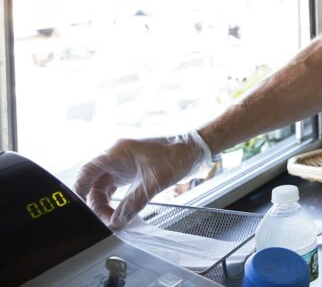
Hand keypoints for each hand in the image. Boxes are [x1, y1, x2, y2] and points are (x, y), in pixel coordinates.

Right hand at [73, 131, 211, 228]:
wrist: (194, 148)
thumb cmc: (177, 156)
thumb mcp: (154, 182)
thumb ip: (133, 203)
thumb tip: (117, 222)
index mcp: (118, 151)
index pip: (88, 170)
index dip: (79, 188)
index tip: (78, 207)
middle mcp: (117, 155)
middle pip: (93, 180)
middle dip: (95, 201)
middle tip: (103, 219)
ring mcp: (123, 162)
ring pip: (103, 184)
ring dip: (104, 202)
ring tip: (112, 218)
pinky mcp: (131, 169)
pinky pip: (114, 185)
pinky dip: (114, 198)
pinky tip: (118, 211)